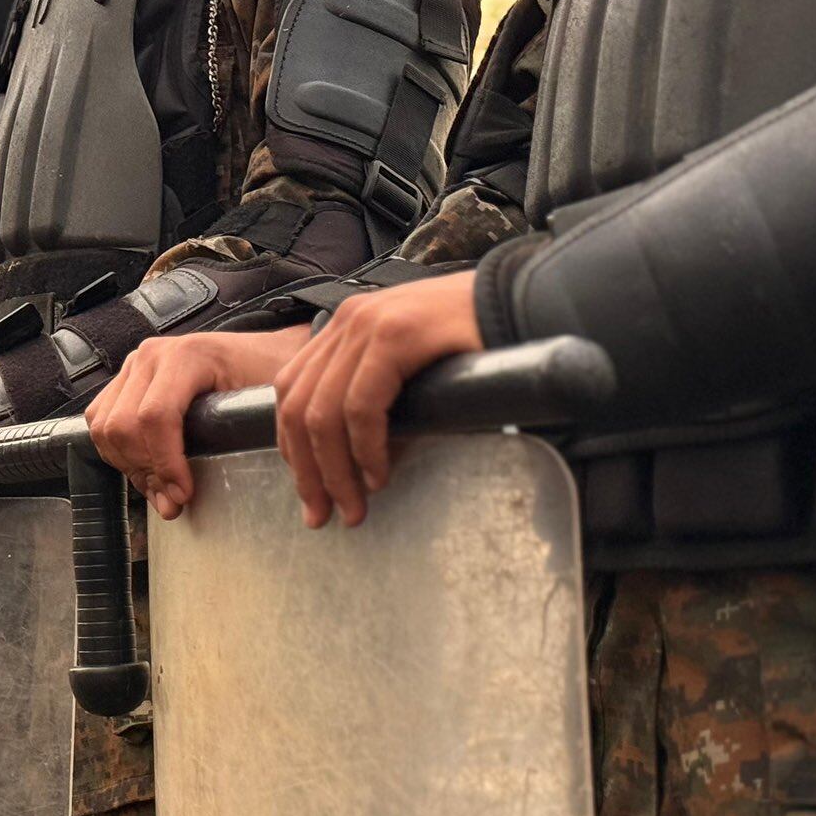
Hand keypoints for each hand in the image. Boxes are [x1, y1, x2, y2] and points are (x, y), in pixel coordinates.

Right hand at [87, 327, 311, 519]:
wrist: (265, 355)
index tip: (182, 494)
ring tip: (160, 486)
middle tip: (172, 498)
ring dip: (128, 466)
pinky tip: (146, 466)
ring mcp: (134, 366)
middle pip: (122, 426)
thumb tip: (179, 498)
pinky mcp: (125, 379)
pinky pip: (98, 421)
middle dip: (144, 471)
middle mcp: (152, 356)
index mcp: (187, 356)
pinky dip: (116, 453)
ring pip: (104, 427)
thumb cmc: (266, 378)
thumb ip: (223, 446)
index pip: (155, 417)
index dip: (164, 464)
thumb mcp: (257, 406)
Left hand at [273, 271, 482, 527]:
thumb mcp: (407, 368)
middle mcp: (347, 320)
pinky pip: (362, 406)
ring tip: (354, 506)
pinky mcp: (396, 335)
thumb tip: (351, 466)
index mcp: (342, 326)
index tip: (308, 493)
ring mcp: (368, 324)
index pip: (290, 393)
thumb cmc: (473, 341)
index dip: (292, 449)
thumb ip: (372, 398)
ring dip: (334, 471)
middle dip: (307, 471)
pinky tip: (378, 474)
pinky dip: (365, 449)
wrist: (525, 302)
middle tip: (323, 514)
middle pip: (295, 408)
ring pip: (322, 413)